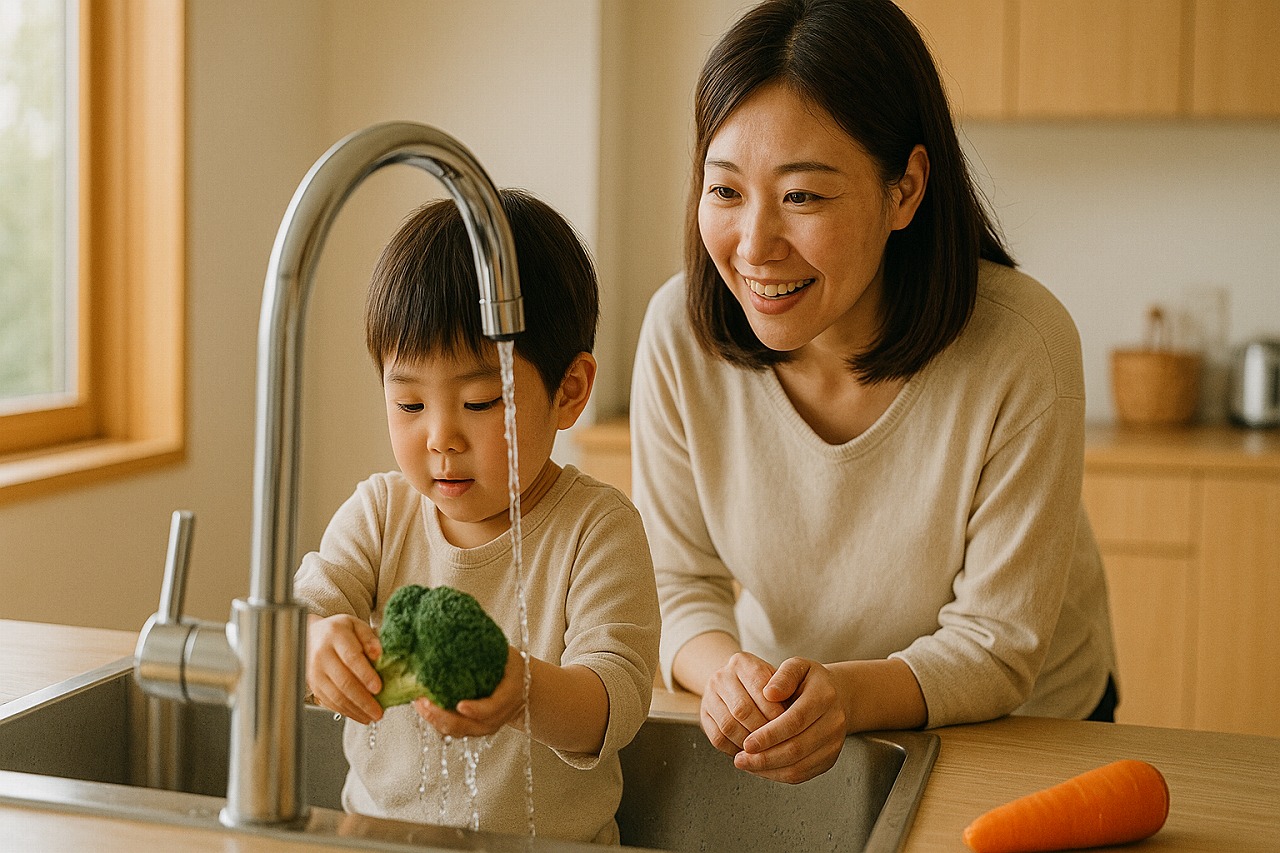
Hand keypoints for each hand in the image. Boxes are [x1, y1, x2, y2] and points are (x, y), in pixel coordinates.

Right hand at [306, 614, 383, 724]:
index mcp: (335, 636)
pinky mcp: (313, 685)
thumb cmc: (338, 631)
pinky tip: (359, 715)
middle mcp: (322, 655)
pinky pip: (329, 702)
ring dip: (355, 710)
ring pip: (336, 696)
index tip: (378, 688)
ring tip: (371, 717)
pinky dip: (345, 711)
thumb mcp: (356, 625)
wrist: (310, 635)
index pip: (351, 658)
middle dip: (363, 700)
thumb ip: (369, 638)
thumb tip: (378, 654)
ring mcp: (314, 672)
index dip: (365, 675)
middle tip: (378, 711)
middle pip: (344, 681)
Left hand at [413, 645, 525, 737]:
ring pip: (459, 731)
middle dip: (444, 717)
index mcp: (510, 695)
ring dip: (436, 720)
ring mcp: (485, 726)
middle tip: (424, 702)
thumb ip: (486, 646)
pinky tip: (423, 708)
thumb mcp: (505, 653)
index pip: (493, 708)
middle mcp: (498, 716)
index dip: (477, 709)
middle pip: (470, 726)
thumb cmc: (509, 665)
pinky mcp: (473, 729)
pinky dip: (437, 722)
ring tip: (418, 703)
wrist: (521, 686)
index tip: (460, 705)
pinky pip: (453, 731)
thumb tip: (459, 619)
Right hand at [699, 651, 787, 755]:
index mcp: (742, 662)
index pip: (759, 687)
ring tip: (765, 750)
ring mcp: (709, 695)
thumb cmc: (766, 685)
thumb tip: (789, 715)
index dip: (774, 710)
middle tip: (777, 743)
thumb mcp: (778, 679)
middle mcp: (721, 676)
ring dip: (748, 743)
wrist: (736, 684)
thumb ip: (785, 691)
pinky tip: (749, 752)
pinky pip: (717, 738)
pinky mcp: (703, 715)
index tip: (788, 726)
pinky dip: (735, 749)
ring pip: (728, 726)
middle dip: (762, 730)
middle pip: (742, 709)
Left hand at [734, 657, 848, 783]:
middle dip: (765, 757)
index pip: (795, 720)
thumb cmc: (808, 680)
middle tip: (740, 759)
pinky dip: (778, 775)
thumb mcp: (797, 667)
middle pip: (797, 748)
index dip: (769, 734)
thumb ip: (782, 676)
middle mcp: (834, 722)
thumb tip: (767, 693)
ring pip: (799, 766)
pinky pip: (802, 774)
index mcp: (824, 696)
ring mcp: (834, 744)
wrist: (837, 696)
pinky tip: (760, 768)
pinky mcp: (829, 759)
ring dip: (769, 769)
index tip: (746, 742)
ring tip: (746, 764)